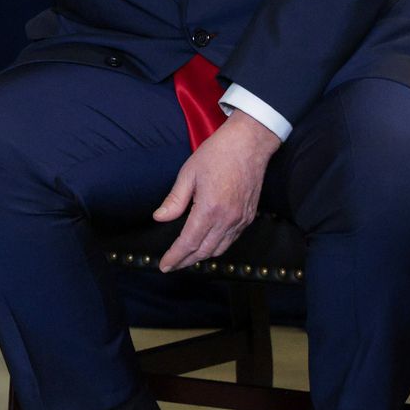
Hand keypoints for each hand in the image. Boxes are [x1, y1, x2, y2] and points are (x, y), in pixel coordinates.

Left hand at [152, 110, 280, 271]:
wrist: (249, 143)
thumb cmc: (217, 154)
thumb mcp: (189, 173)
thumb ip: (175, 200)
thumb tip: (160, 218)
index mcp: (209, 209)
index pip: (189, 242)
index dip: (175, 256)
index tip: (164, 265)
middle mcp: (227, 219)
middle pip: (204, 251)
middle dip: (186, 261)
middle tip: (172, 265)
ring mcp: (241, 219)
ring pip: (220, 249)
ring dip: (202, 256)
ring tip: (186, 258)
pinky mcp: (249, 216)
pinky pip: (232, 240)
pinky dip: (218, 247)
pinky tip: (208, 244)